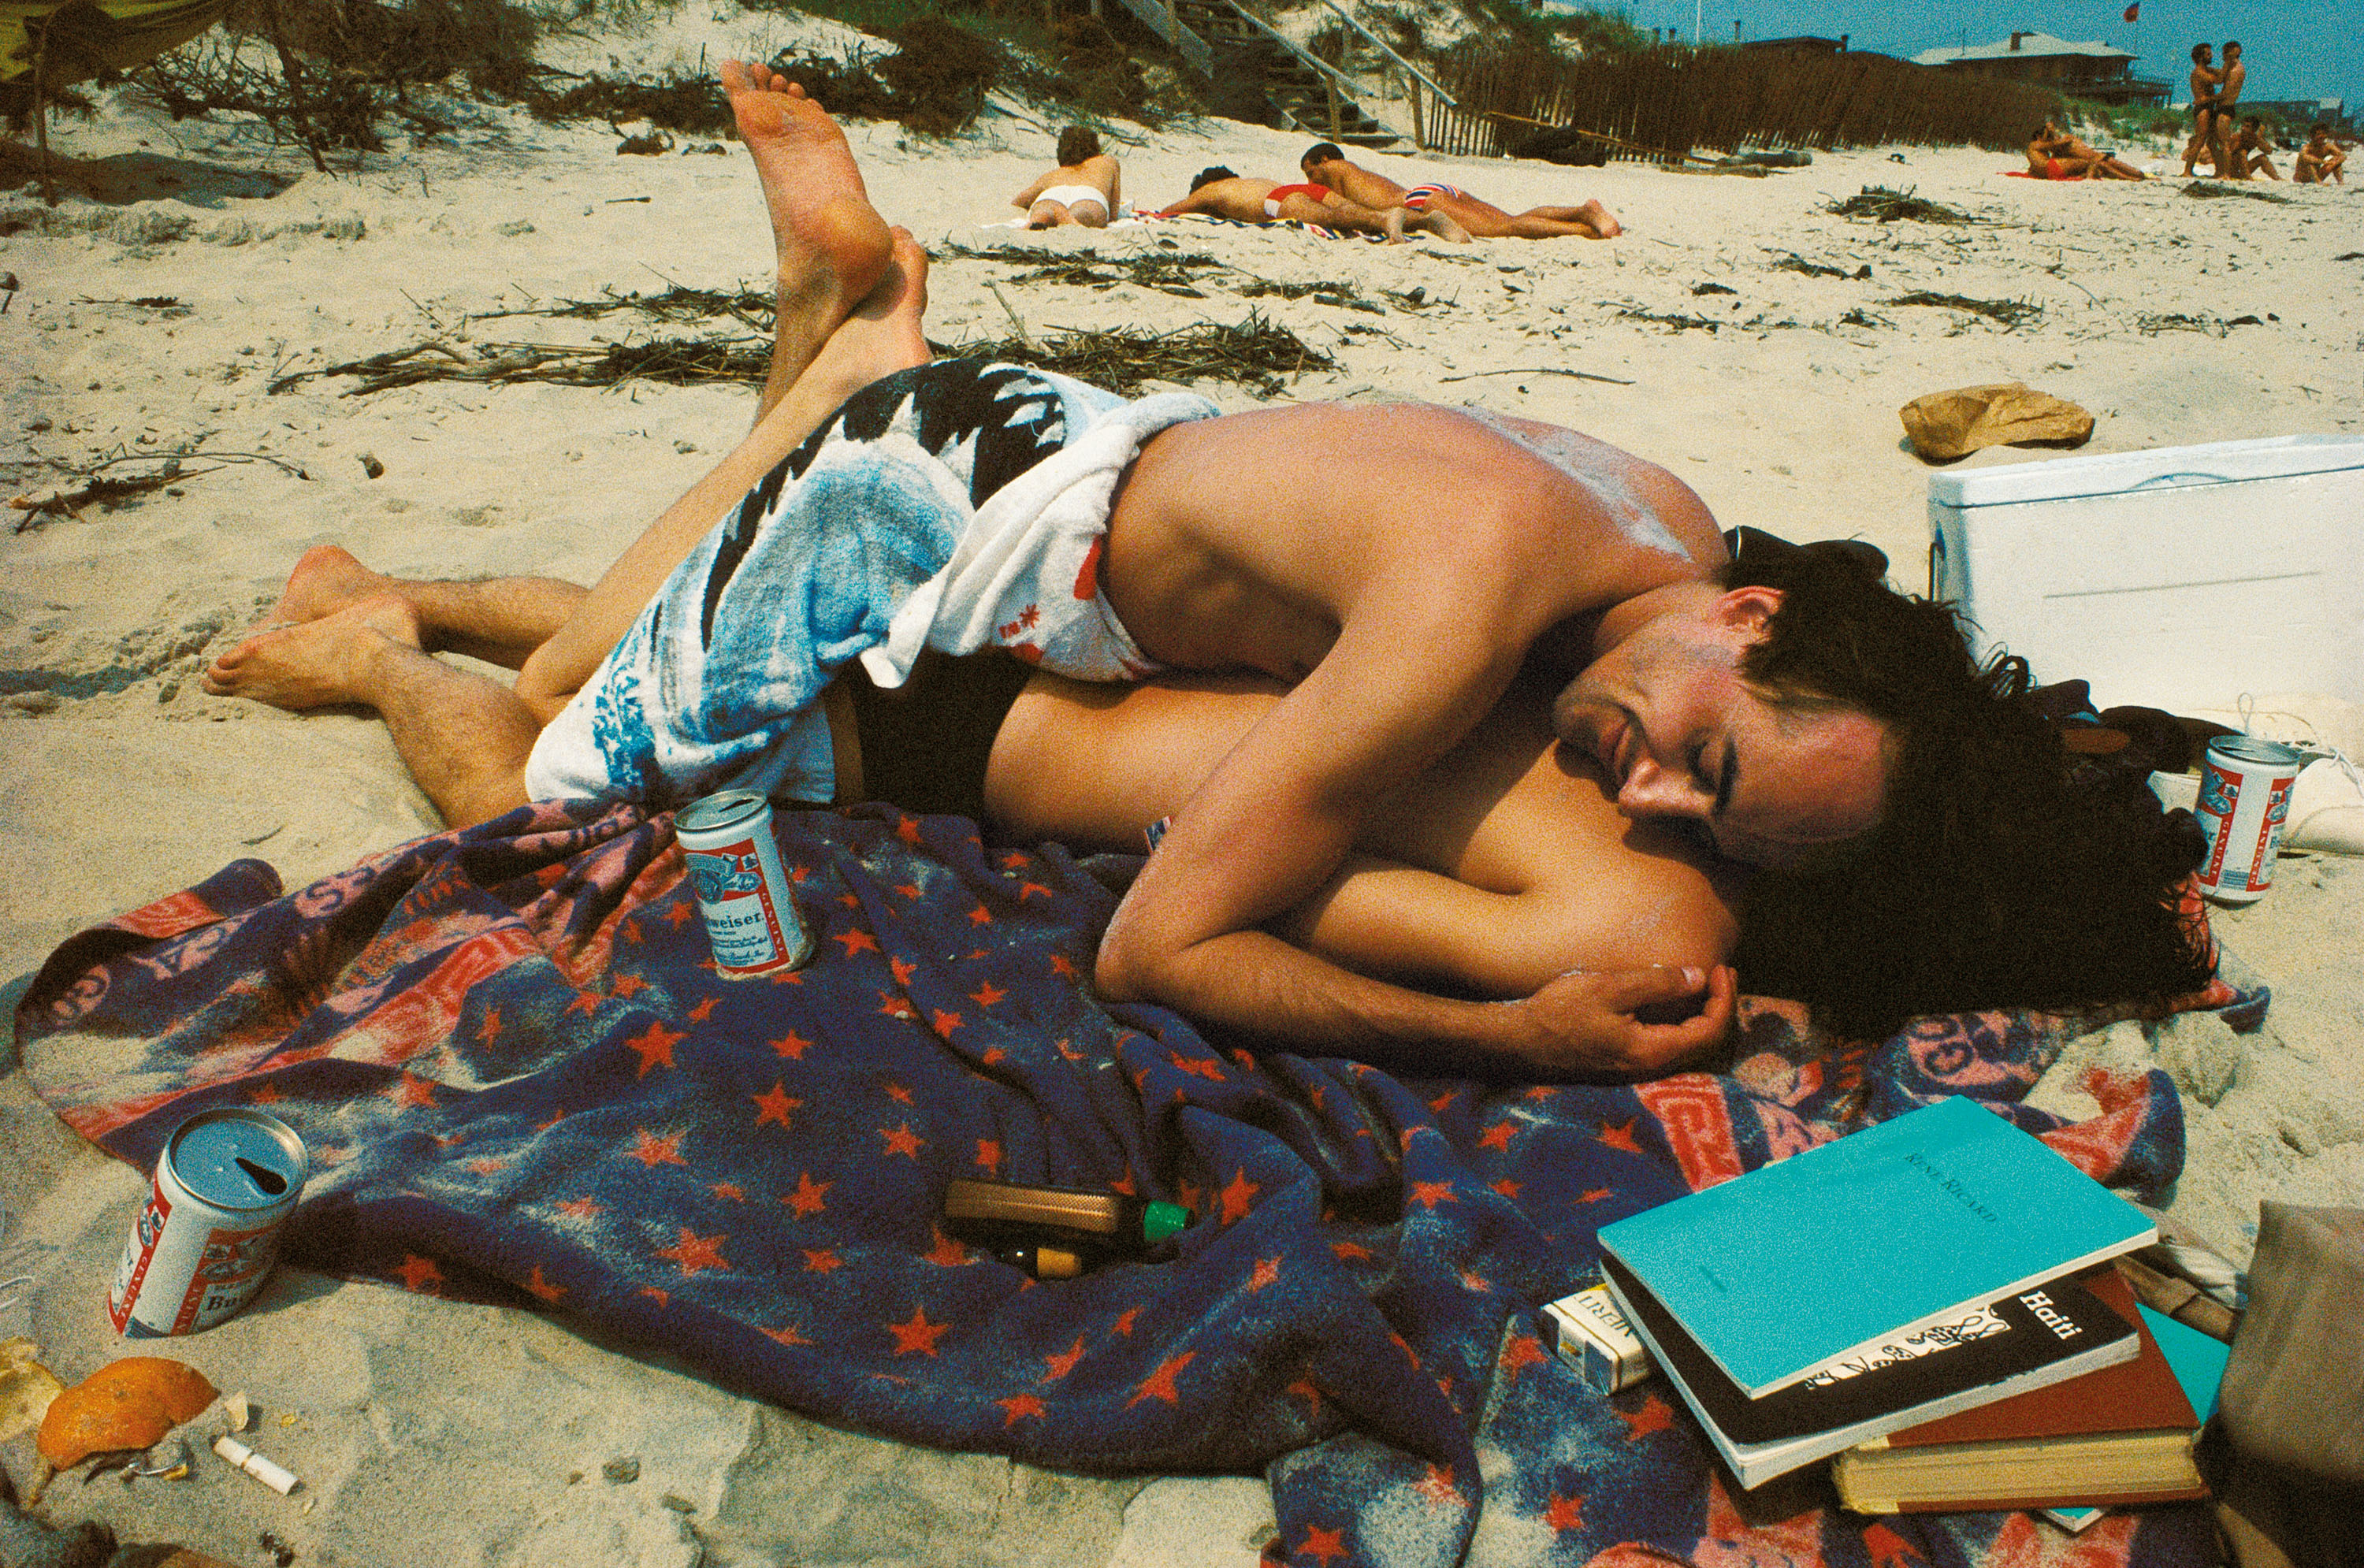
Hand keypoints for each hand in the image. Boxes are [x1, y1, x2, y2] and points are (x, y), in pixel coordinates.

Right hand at [1512, 964, 1737, 1078]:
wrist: (1519, 1042)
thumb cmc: (1559, 1012)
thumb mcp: (1609, 987)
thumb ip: (1658, 983)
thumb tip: (1698, 978)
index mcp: (1652, 1052)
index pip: (1709, 1031)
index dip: (1723, 999)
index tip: (1721, 969)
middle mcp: (1650, 1069)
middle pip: (1706, 1045)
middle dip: (1719, 1007)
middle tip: (1721, 975)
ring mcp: (1637, 1071)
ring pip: (1688, 1049)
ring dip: (1702, 1017)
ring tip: (1703, 986)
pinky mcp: (1625, 1065)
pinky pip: (1669, 1048)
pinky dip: (1683, 1025)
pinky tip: (1674, 1005)